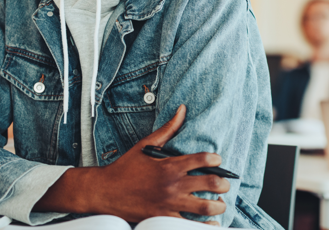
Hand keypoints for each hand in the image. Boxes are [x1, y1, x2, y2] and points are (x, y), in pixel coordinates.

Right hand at [34, 105, 229, 222]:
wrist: (104, 192)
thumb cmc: (125, 168)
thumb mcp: (145, 145)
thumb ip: (167, 129)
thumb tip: (182, 110)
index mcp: (170, 165)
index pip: (204, 159)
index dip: (216, 160)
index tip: (218, 161)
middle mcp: (173, 184)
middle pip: (211, 183)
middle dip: (224, 183)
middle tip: (225, 184)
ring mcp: (170, 203)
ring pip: (206, 206)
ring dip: (219, 205)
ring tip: (220, 203)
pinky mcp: (163, 219)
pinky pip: (190, 225)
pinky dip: (204, 224)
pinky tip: (210, 221)